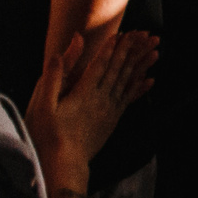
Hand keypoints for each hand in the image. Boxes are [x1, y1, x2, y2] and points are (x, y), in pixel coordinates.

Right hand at [28, 29, 158, 169]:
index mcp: (83, 92)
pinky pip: (129, 98)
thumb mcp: (42, 105)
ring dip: (141, 64)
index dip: (111, 47)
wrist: (64, 164)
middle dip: (130, 49)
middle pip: (118, 69)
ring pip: (128, 81)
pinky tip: (150, 80)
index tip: (121, 33)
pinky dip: (140, 87)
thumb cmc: (48, 135)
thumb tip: (57, 53)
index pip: (101, 64)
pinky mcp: (112, 120)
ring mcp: (109, 110)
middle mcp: (101, 99)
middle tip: (143, 34)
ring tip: (154, 50)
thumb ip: (53, 77)